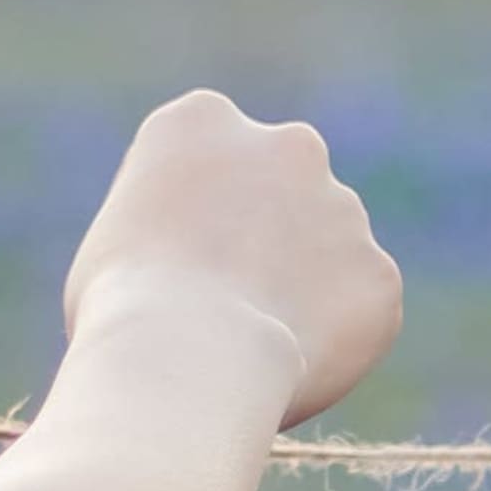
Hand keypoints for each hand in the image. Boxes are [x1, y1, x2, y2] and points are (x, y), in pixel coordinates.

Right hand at [60, 91, 400, 427]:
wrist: (185, 355)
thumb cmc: (120, 307)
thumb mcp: (113, 243)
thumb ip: (166, 230)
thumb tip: (191, 267)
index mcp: (202, 120)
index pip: (207, 155)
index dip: (194, 215)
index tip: (177, 262)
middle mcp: (286, 145)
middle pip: (283, 186)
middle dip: (267, 234)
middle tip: (229, 302)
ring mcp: (343, 207)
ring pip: (328, 250)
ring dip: (303, 289)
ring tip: (251, 349)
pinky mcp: (378, 274)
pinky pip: (358, 311)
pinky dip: (333, 341)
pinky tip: (288, 370)